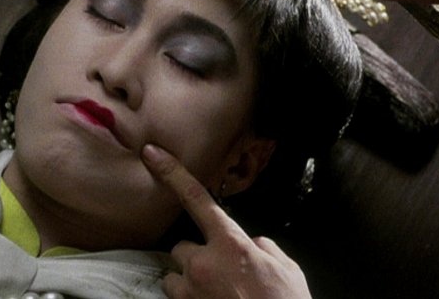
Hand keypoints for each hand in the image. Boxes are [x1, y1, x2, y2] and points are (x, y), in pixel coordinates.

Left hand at [141, 144, 311, 298]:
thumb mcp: (286, 268)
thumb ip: (265, 248)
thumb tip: (255, 244)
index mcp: (231, 244)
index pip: (196, 198)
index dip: (172, 172)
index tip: (152, 154)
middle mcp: (204, 264)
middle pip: (180, 247)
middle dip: (195, 256)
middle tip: (218, 272)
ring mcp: (190, 292)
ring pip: (173, 276)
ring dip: (187, 281)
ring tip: (213, 293)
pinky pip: (176, 298)